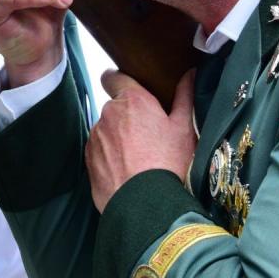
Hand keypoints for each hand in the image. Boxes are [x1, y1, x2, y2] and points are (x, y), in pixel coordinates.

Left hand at [86, 69, 196, 212]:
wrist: (144, 203)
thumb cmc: (168, 163)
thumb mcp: (184, 129)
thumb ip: (184, 97)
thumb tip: (190, 73)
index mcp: (132, 100)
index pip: (113, 77)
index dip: (118, 81)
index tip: (128, 90)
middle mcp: (108, 113)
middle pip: (114, 108)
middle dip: (126, 117)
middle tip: (147, 136)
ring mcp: (95, 136)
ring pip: (105, 130)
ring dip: (117, 138)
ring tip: (137, 158)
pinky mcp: (88, 158)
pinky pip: (98, 150)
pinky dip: (108, 157)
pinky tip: (126, 171)